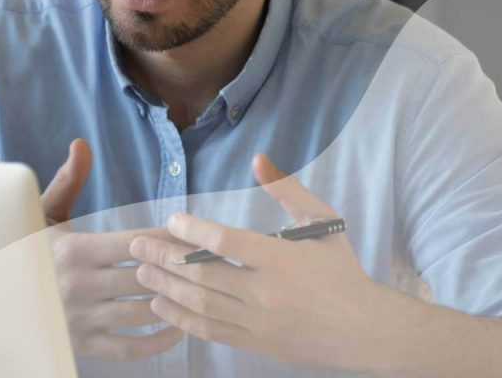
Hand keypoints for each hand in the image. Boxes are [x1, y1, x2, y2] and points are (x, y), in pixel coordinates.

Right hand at [41, 138, 184, 360]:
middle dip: (180, 269)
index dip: (170, 239)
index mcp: (74, 251)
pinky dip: (159, 341)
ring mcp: (82, 319)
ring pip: (143, 312)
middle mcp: (79, 286)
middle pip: (146, 277)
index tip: (194, 234)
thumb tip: (82, 145)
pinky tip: (176, 326)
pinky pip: (130, 348)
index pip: (137, 243)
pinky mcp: (83, 346)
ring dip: (174, 302)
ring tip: (197, 291)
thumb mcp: (44, 214)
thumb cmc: (27, 250)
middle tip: (209, 263)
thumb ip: (68, 181)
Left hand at [128, 153, 398, 371]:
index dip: (193, 231)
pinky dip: (181, 319)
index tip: (171, 220)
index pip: (226, 243)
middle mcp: (265, 292)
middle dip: (163, 258)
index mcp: (281, 259)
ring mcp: (258, 322)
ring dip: (165, 287)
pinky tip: (162, 305)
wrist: (365, 330)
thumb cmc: (342, 271)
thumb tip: (258, 158)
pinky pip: (209, 331)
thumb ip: (288, 189)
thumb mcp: (323, 221)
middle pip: (202, 274)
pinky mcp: (254, 343)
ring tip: (141, 272)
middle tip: (136, 245)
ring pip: (200, 304)